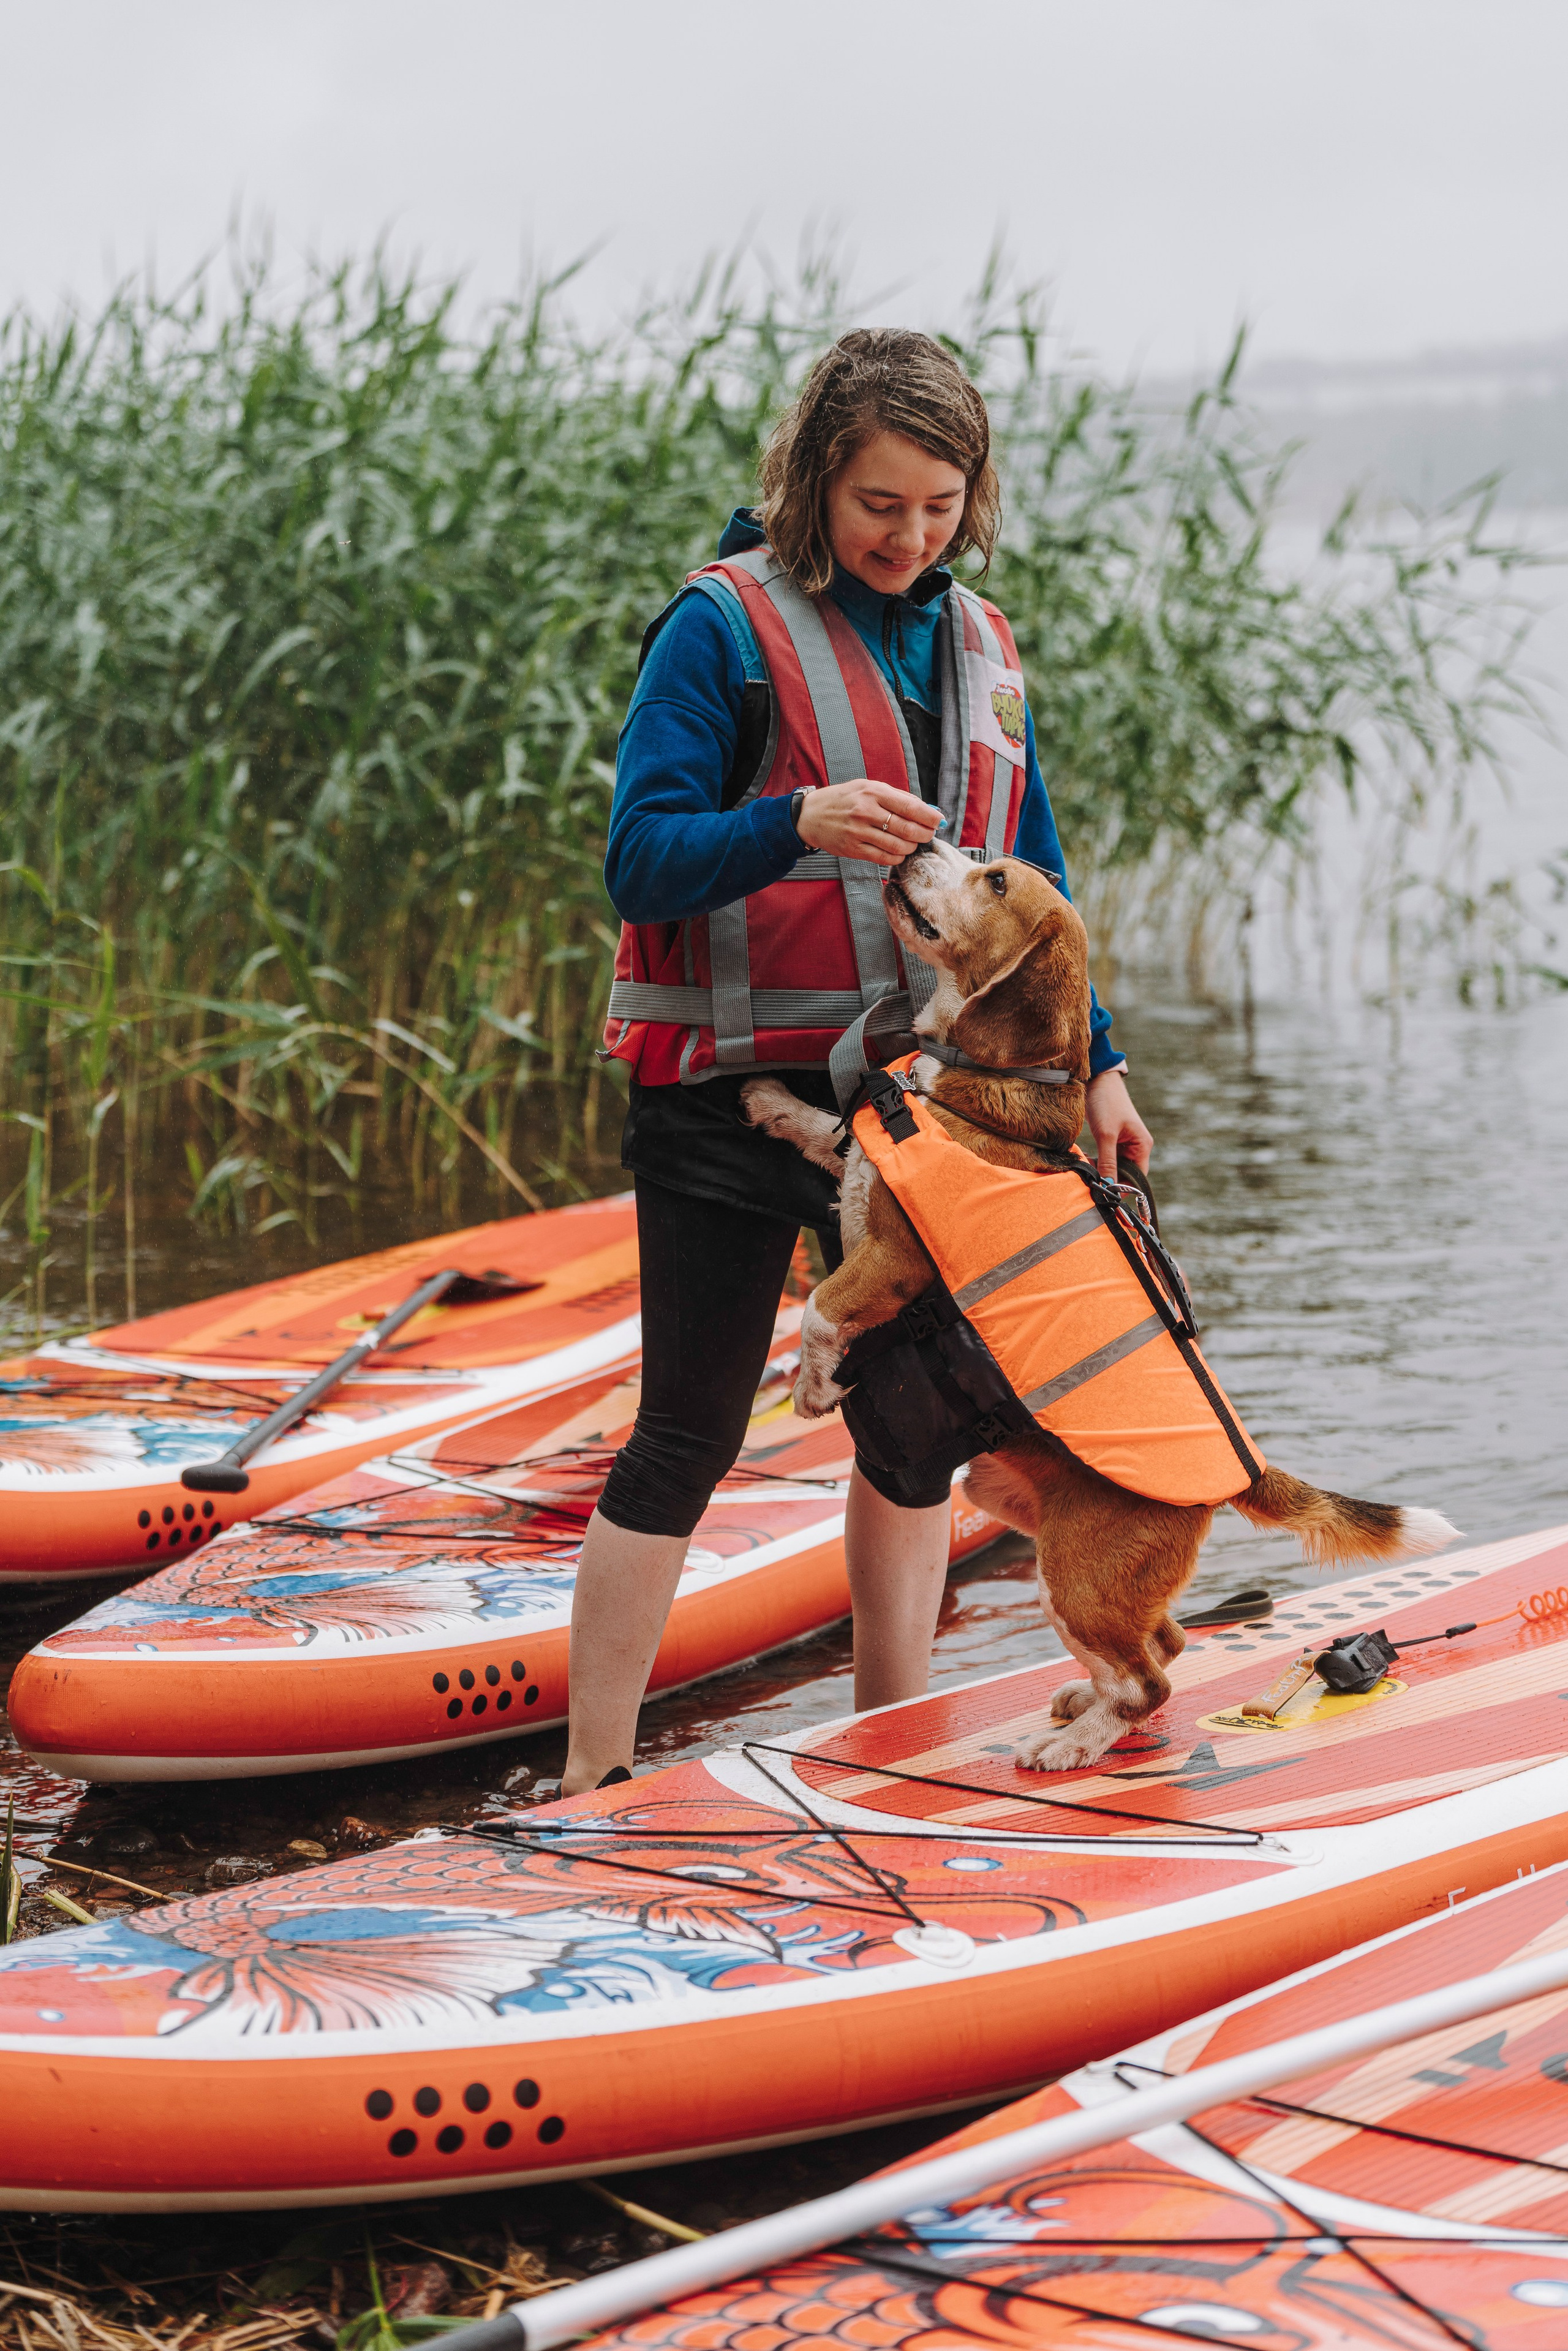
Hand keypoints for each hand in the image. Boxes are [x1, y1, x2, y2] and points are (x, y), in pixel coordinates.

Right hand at [795, 780, 940, 864]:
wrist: (810, 815)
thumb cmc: (844, 799)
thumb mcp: (867, 787)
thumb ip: (896, 797)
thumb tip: (927, 810)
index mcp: (873, 792)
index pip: (910, 806)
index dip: (929, 817)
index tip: (939, 821)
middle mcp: (866, 811)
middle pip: (907, 829)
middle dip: (924, 834)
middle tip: (928, 835)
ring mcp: (858, 832)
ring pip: (898, 846)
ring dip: (911, 847)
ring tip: (912, 843)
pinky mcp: (853, 849)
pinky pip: (884, 858)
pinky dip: (897, 857)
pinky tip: (899, 852)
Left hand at [1085, 1068, 1151, 1180]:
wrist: (1097, 1079)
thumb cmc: (1106, 1102)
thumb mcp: (1106, 1134)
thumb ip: (1108, 1161)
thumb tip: (1108, 1186)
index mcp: (1142, 1146)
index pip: (1137, 1178)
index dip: (1123, 1188)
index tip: (1105, 1194)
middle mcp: (1136, 1147)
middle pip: (1125, 1174)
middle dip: (1109, 1178)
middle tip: (1091, 1179)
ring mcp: (1124, 1144)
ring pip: (1113, 1167)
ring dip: (1100, 1170)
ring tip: (1086, 1166)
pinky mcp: (1111, 1140)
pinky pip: (1106, 1159)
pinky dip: (1096, 1161)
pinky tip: (1085, 1159)